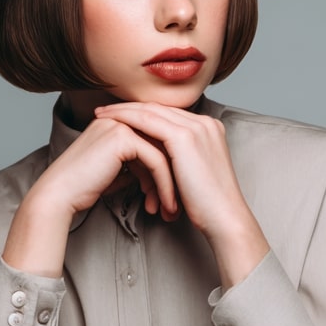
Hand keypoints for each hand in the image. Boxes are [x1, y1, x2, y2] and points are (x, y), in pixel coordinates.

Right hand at [2, 114, 178, 276]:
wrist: (60, 195)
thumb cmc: (85, 188)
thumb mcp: (118, 171)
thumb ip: (137, 164)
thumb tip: (159, 173)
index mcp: (118, 121)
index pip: (156, 140)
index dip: (170, 168)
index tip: (176, 196)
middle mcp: (120, 118)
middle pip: (163, 144)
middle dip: (174, 177)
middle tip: (178, 206)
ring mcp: (121, 124)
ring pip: (163, 153)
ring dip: (171, 185)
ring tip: (171, 211)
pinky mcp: (123, 137)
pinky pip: (156, 160)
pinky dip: (164, 185)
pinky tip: (163, 205)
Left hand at [94, 103, 269, 287]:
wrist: (224, 218)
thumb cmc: (207, 205)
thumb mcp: (192, 174)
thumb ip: (178, 160)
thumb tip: (154, 161)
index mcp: (208, 129)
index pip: (168, 114)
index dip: (142, 113)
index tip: (120, 116)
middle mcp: (204, 123)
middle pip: (159, 108)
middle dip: (129, 107)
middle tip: (104, 110)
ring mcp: (196, 127)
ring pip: (150, 111)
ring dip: (122, 111)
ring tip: (101, 115)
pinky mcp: (185, 138)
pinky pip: (148, 122)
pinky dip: (127, 119)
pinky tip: (111, 123)